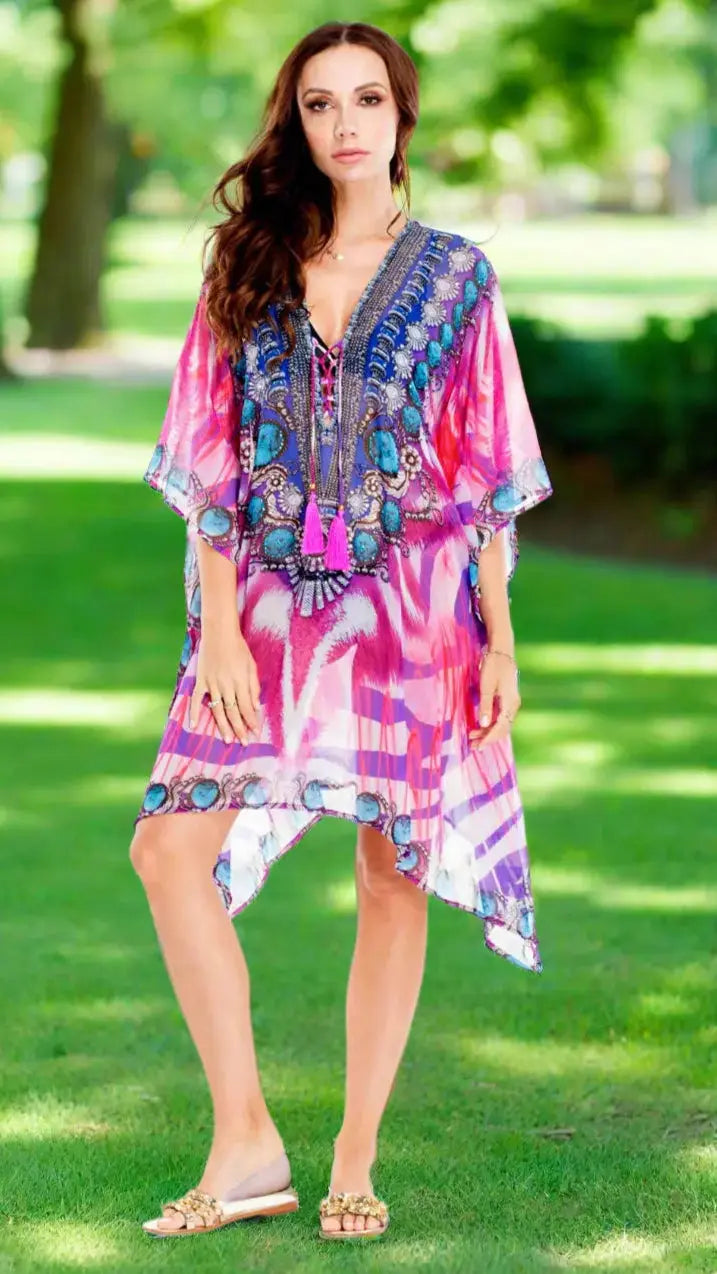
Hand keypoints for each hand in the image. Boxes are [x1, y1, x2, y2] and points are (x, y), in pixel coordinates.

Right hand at [188, 620, 260, 744]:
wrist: (219, 633)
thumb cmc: (238, 648)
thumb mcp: (252, 665)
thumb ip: (253, 687)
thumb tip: (256, 706)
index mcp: (241, 682)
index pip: (247, 707)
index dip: (251, 721)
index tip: (255, 732)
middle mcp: (227, 685)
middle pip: (234, 712)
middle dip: (240, 728)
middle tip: (243, 742)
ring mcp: (212, 684)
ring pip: (218, 710)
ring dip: (223, 726)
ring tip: (228, 740)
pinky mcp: (201, 680)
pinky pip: (197, 700)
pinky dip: (194, 713)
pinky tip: (194, 726)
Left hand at [469, 649, 520, 749]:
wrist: (501, 651)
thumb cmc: (493, 666)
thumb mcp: (486, 686)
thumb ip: (485, 706)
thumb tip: (484, 725)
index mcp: (510, 703)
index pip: (500, 727)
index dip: (489, 739)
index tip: (478, 746)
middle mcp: (513, 705)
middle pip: (502, 729)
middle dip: (488, 739)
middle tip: (472, 746)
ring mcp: (511, 703)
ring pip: (501, 724)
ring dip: (488, 732)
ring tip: (473, 737)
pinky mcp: (507, 699)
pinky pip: (501, 717)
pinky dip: (491, 724)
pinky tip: (481, 726)